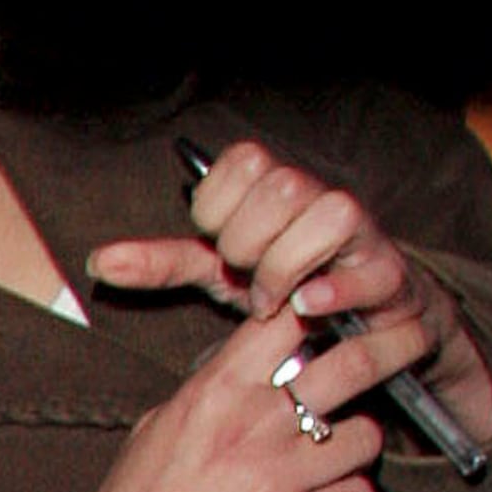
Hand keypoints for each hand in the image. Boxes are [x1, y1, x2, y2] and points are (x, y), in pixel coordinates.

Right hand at [74, 301, 388, 491]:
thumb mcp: (154, 433)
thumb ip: (205, 394)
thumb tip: (238, 372)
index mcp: (216, 391)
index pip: (292, 317)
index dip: (324, 308)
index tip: (338, 313)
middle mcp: (254, 425)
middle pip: (357, 362)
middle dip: (396, 346)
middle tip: (413, 342)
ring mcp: (281, 476)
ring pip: (368, 436)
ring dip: (360, 445)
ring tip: (338, 457)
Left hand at [93, 135, 491, 457]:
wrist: (362, 329)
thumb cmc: (287, 292)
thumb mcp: (222, 275)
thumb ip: (167, 264)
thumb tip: (100, 262)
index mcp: (276, 192)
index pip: (244, 162)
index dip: (219, 205)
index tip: (216, 243)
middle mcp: (320, 201)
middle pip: (283, 185)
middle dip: (251, 238)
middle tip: (244, 277)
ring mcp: (361, 235)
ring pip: (332, 210)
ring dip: (290, 261)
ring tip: (273, 303)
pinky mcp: (391, 275)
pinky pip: (372, 267)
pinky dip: (336, 288)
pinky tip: (308, 308)